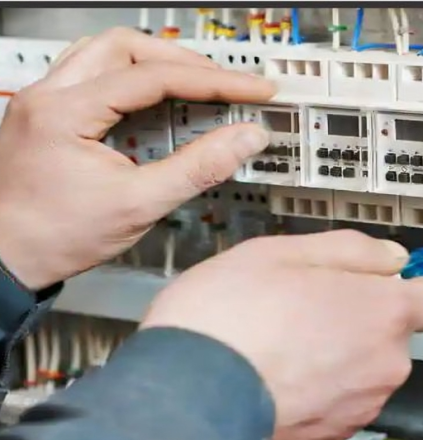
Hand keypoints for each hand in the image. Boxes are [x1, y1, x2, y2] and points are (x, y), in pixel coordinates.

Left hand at [0, 28, 275, 289]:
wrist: (5, 260)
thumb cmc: (53, 237)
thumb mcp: (139, 205)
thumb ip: (198, 167)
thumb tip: (243, 140)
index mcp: (65, 112)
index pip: (153, 77)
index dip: (213, 81)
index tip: (250, 89)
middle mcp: (48, 95)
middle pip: (127, 47)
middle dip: (184, 63)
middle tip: (226, 85)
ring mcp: (44, 101)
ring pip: (107, 54)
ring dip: (155, 65)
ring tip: (196, 89)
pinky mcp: (49, 114)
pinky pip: (95, 76)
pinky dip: (133, 82)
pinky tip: (155, 107)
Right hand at [140, 229, 422, 439]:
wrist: (184, 395)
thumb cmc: (226, 321)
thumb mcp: (283, 251)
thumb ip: (351, 249)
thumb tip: (389, 256)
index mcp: (381, 311)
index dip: (418, 287)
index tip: (395, 283)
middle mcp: (382, 363)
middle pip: (394, 335)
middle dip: (361, 318)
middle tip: (309, 304)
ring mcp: (359, 405)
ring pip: (364, 369)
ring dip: (337, 354)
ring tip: (283, 340)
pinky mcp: (331, 437)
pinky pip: (338, 403)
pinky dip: (317, 389)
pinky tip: (277, 374)